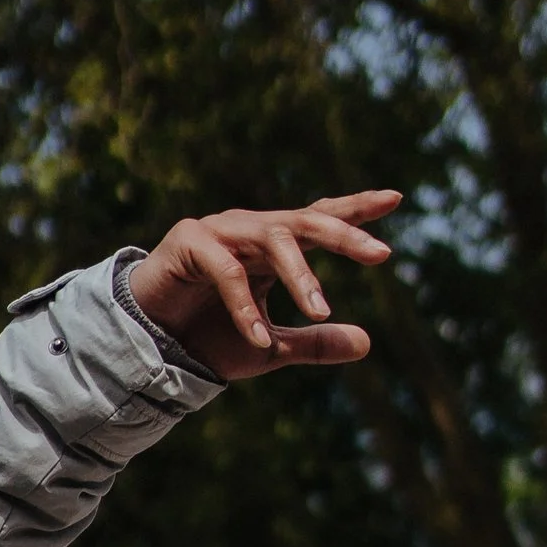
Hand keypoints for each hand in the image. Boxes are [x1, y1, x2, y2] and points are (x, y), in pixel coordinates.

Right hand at [127, 191, 398, 380]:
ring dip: (301, 274)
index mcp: (273, 246)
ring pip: (272, 238)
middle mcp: (250, 229)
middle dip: (343, 234)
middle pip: (305, 221)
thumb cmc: (209, 337)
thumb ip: (315, 341)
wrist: (150, 345)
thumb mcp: (272, 347)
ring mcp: (220, 230)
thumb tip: (369, 343)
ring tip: (320, 310)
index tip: (396, 199)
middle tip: (380, 253)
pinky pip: (228, 270)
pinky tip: (259, 337)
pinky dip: (245, 305)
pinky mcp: (189, 241)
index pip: (319, 219)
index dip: (355, 209)